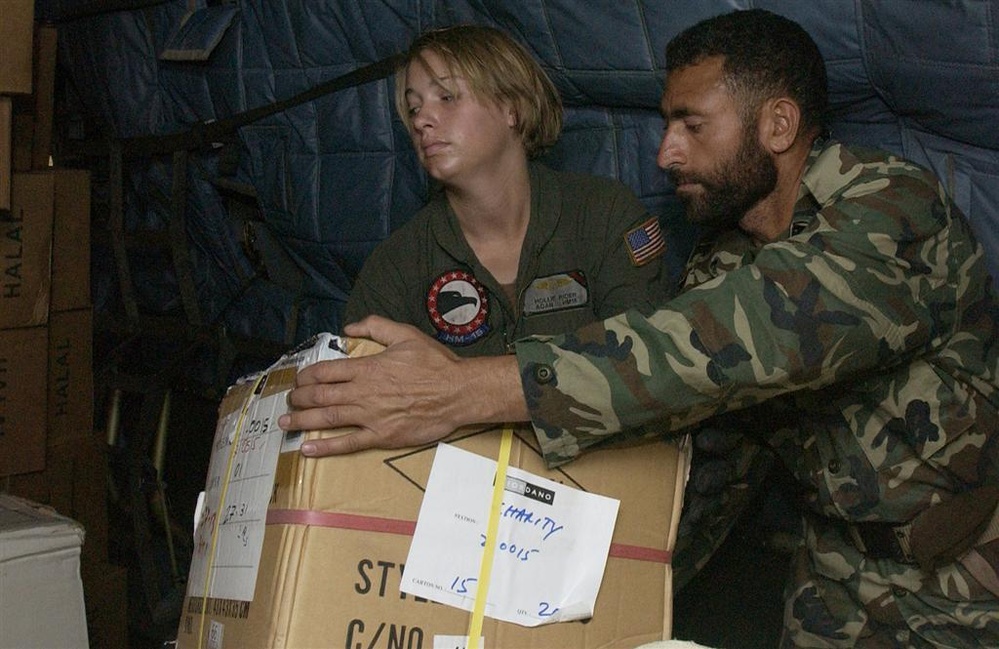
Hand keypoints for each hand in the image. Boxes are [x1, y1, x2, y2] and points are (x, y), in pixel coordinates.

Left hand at [278, 316, 465, 455]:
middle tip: (288, 401)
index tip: (299, 379)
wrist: (458, 392)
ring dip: (302, 420)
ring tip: (285, 424)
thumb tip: (349, 327)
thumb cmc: (435, 364)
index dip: (307, 376)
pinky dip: (325, 446)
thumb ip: (375, 326)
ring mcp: (371, 416)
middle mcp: (363, 392)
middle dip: (299, 398)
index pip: (326, 371)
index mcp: (368, 367)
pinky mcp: (381, 436)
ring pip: (328, 418)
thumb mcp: (405, 334)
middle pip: (320, 395)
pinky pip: (348, 443)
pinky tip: (307, 449)